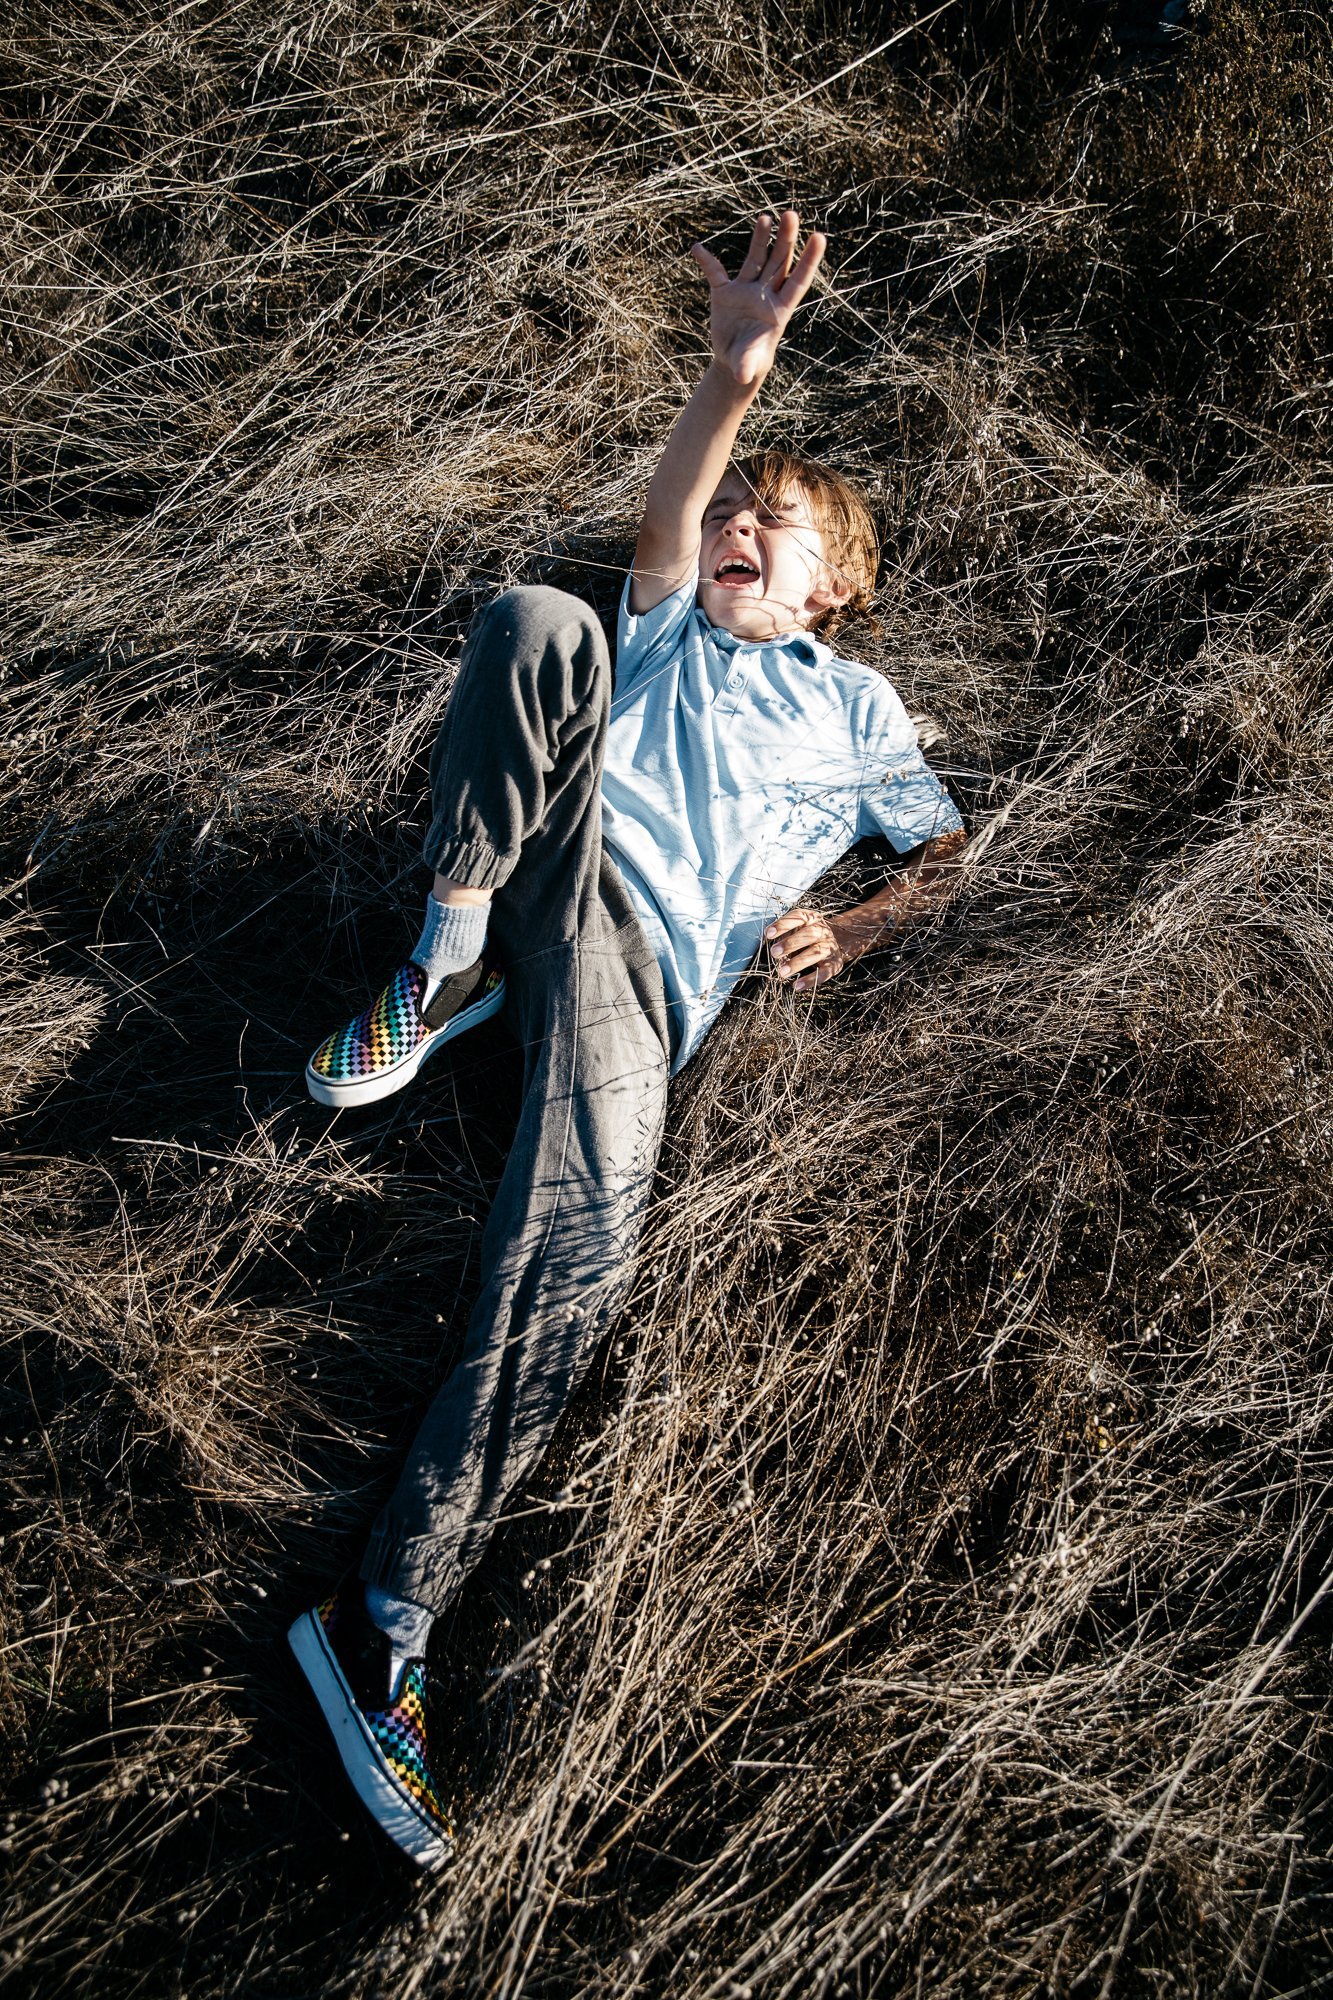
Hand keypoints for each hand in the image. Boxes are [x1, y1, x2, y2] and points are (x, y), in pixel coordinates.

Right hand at [691, 210, 826, 389]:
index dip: (808, 260)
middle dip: (786, 240)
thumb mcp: (748, 364)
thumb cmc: (750, 362)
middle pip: (779, 262)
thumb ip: (747, 366)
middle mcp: (765, 295)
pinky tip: (698, 249)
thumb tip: (743, 377)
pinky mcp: (725, 293)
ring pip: (756, 260)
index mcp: (778, 310)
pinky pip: (716, 274)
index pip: (797, 280)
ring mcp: (746, 291)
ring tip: (766, 218)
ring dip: (761, 239)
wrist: (734, 362)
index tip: (819, 237)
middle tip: (791, 215)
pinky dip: (707, 262)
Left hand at [765, 905, 882, 992]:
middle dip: (790, 943)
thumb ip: (785, 933)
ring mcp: (830, 947)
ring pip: (816, 953)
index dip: (783, 925)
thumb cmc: (808, 934)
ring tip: (782, 972)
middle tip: (774, 953)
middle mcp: (823, 931)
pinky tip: (796, 986)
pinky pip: (824, 973)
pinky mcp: (835, 964)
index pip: (798, 918)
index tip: (768, 934)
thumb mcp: (798, 927)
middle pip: (809, 934)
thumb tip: (771, 943)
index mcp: (811, 919)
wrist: (838, 941)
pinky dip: (810, 980)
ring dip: (797, 963)